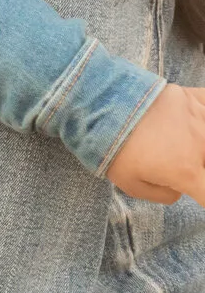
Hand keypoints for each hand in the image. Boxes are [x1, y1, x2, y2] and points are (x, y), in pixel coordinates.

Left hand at [108, 84, 204, 203]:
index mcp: (186, 173)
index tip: (193, 189)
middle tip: (174, 160)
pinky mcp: (193, 97)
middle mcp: (201, 147)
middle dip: (196, 167)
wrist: (99, 103)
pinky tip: (193, 120)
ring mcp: (199, 119)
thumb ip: (163, 195)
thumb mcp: (130, 184)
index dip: (201, 195)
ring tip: (176, 141)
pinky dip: (204, 114)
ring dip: (198, 143)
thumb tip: (178, 191)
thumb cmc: (110, 145)